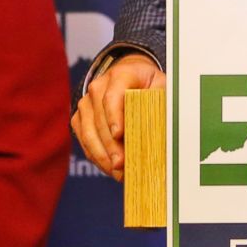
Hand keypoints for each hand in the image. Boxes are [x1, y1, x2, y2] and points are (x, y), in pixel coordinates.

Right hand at [71, 54, 164, 180]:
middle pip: (100, 119)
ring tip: (117, 172)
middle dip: (110, 145)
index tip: (119, 134)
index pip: (113, 96)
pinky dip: (97, 156)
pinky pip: (85, 140)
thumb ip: (161, 99)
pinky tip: (110, 169)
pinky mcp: (80, 118)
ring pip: (89, 132)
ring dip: (102, 155)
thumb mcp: (160, 84)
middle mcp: (98, 87)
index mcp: (120, 75)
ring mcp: (86, 103)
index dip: (114, 116)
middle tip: (122, 164)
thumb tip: (165, 122)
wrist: (130, 74)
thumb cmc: (147, 83)